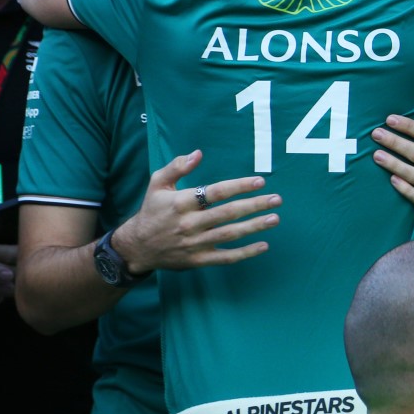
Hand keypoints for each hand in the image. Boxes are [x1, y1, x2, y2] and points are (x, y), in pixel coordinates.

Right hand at [110, 150, 279, 273]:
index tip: (260, 181)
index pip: (214, 192)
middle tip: (276, 199)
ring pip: (229, 235)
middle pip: (227, 213)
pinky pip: (225, 258)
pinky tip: (263, 245)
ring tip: (274, 218)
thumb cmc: (152, 210)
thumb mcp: (157, 183)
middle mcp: (189, 223)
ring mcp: (195, 244)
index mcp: (180, 203)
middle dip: (254, 205)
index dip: (238, 186)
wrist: (137, 247)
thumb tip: (198, 153)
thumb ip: (177, 166)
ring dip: (254, 227)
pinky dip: (245, 253)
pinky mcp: (198, 260)